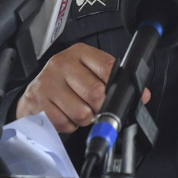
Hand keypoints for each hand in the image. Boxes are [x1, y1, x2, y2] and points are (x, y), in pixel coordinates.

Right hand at [16, 42, 150, 132]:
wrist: (34, 91)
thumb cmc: (66, 81)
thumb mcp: (89, 71)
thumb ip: (114, 80)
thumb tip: (142, 94)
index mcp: (79, 53)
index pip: (108, 68)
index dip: (115, 87)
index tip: (116, 96)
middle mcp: (61, 64)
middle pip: (96, 93)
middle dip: (99, 107)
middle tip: (94, 106)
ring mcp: (48, 83)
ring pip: (82, 113)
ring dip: (84, 118)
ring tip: (77, 108)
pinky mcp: (38, 104)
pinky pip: (65, 124)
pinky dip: (69, 125)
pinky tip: (64, 113)